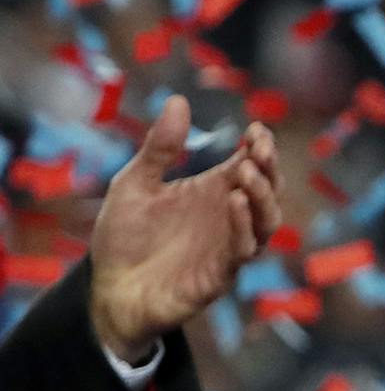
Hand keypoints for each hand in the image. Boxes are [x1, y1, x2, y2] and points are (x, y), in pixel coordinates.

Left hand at [89, 98, 280, 362]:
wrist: (108, 290)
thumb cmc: (124, 238)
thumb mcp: (134, 183)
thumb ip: (159, 148)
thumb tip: (178, 100)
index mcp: (214, 192)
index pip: (251, 165)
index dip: (260, 147)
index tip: (255, 129)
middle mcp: (229, 217)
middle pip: (268, 190)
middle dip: (269, 168)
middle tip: (258, 148)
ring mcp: (228, 246)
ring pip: (267, 221)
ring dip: (263, 196)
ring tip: (245, 172)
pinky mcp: (220, 274)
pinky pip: (244, 251)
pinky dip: (245, 227)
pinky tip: (235, 203)